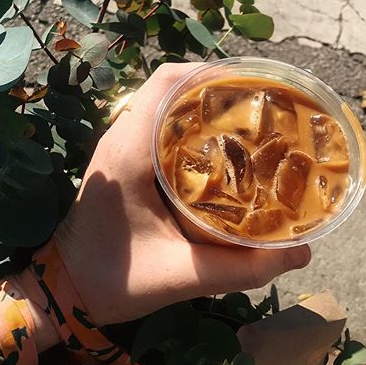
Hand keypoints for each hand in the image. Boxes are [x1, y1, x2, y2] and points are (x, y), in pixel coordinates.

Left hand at [54, 63, 310, 326]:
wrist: (64, 292)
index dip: (210, 73)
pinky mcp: (122, 161)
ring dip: (202, 105)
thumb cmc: (113, 282)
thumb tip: (302, 253)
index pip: (166, 84)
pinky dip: (188, 125)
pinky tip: (220, 150)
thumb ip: (240, 269)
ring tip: (248, 123)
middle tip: (261, 108)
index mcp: (128, 152)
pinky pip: (157, 125)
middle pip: (170, 87)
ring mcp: (118, 148)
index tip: (254, 86)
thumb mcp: (180, 276)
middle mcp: (120, 139)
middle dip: (216, 88)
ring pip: (163, 104)